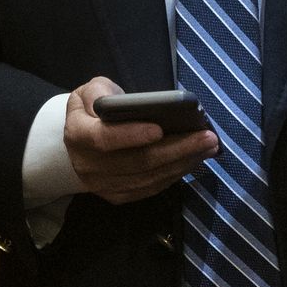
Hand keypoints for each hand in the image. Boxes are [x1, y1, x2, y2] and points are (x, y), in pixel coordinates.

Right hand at [63, 77, 217, 204]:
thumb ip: (100, 93)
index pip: (104, 139)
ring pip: (148, 178)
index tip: (160, 128)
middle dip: (177, 149)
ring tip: (208, 147)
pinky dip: (176, 174)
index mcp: (78, 135)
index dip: (132, 135)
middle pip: (137, 162)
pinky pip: (151, 188)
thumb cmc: (92, 111)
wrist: (81, 143)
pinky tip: (195, 159)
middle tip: (207, 137)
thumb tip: (122, 104)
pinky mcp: (119, 196)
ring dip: (183, 163)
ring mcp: (104, 185)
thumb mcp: (89, 91)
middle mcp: (88, 165)